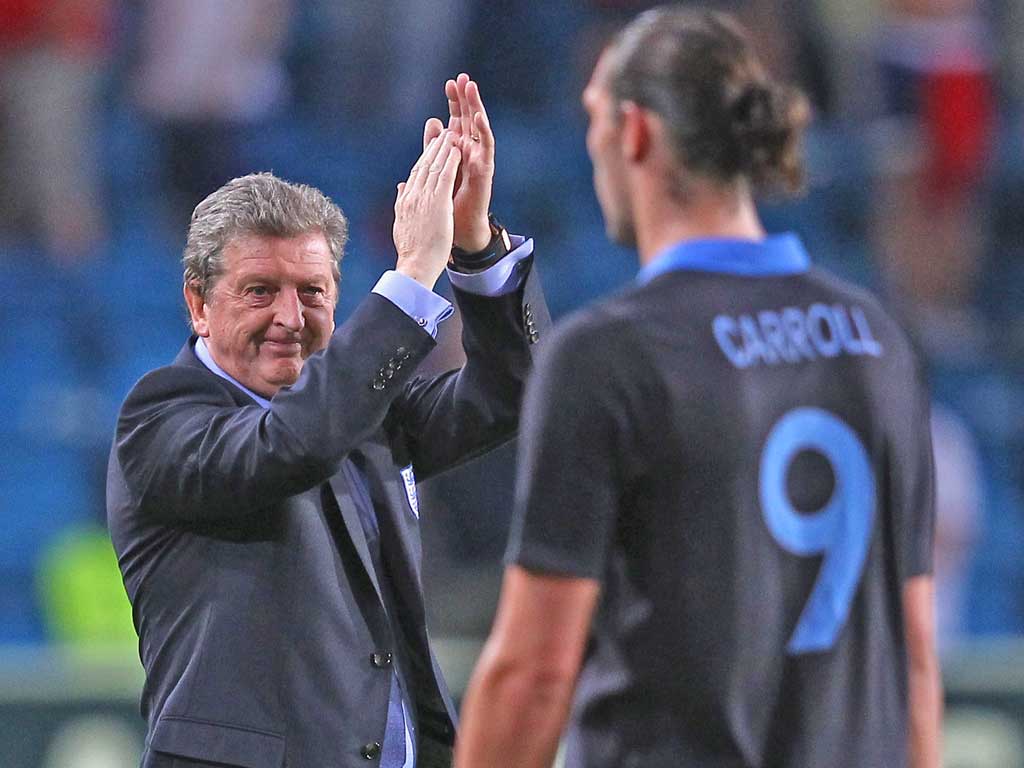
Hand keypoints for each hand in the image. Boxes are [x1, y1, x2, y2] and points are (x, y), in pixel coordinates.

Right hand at [393, 130, 461, 288]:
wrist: (415, 264)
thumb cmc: (411, 250)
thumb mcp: (401, 222)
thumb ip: (402, 202)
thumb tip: (401, 187)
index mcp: (405, 200)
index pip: (415, 173)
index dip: (424, 158)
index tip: (430, 148)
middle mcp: (413, 195)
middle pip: (424, 165)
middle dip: (433, 147)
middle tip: (441, 133)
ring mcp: (425, 198)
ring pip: (434, 166)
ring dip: (443, 149)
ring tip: (451, 135)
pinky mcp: (438, 202)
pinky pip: (446, 176)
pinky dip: (451, 161)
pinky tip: (457, 151)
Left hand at [422, 73, 494, 252]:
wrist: (459, 229)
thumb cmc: (450, 203)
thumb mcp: (438, 169)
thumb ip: (435, 146)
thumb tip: (432, 120)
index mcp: (458, 151)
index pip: (457, 120)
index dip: (454, 102)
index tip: (449, 83)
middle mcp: (471, 152)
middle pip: (469, 119)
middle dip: (467, 99)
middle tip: (463, 77)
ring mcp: (480, 160)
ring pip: (480, 128)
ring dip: (476, 108)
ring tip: (472, 88)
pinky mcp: (485, 170)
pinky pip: (486, 147)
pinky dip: (483, 131)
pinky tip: (478, 117)